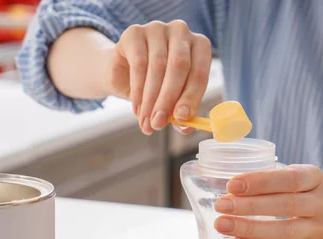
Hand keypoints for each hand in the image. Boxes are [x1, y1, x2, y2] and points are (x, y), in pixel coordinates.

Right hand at [106, 20, 211, 134]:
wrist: (123, 74)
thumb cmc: (156, 86)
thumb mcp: (173, 101)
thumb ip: (182, 113)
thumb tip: (185, 126)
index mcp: (199, 46)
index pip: (200, 72)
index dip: (191, 97)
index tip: (181, 118)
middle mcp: (181, 32)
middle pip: (179, 67)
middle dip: (168, 100)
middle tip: (159, 124)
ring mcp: (157, 28)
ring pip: (158, 67)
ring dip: (151, 99)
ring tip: (146, 122)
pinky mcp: (134, 32)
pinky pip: (138, 64)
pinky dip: (138, 91)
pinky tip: (137, 108)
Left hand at [213, 165, 322, 238]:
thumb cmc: (315, 196)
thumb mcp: (305, 179)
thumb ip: (276, 180)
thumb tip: (231, 188)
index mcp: (316, 179)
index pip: (289, 179)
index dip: (261, 182)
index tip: (232, 184)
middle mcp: (321, 204)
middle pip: (285, 205)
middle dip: (249, 206)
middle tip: (221, 205)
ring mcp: (319, 231)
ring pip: (284, 231)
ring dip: (250, 229)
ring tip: (223, 225)